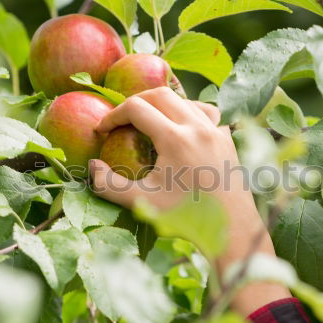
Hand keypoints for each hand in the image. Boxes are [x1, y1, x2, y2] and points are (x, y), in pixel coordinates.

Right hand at [88, 87, 289, 315]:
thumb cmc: (185, 218)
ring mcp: (216, 130)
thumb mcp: (142, 203)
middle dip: (135, 101)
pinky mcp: (227, 138)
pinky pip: (207, 113)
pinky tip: (182, 129)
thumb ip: (109, 185)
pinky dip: (189, 113)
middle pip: (160, 94)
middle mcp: (197, 126)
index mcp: (175, 138)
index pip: (136, 108)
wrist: (231, 228)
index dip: (113, 115)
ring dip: (163, 105)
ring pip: (185, 100)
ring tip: (149, 121)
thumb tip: (91, 166)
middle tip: (121, 120)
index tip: (102, 130)